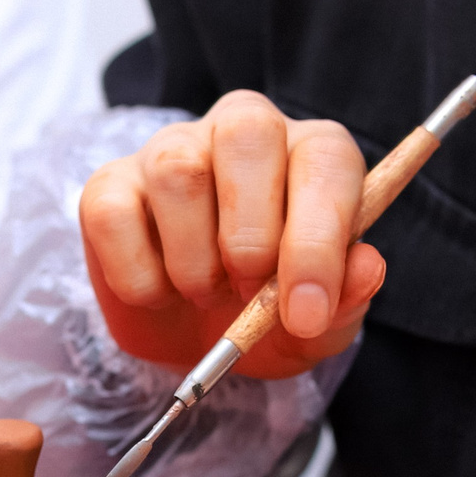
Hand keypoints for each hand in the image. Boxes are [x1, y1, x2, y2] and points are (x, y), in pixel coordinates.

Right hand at [78, 91, 386, 376]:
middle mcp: (241, 134)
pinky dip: (138, 277)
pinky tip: (159, 290)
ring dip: (194, 262)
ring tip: (205, 293)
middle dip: (250, 233)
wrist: (195, 343)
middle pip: (246, 133)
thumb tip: (366, 267)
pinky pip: (114, 215)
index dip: (318, 236)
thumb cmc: (267, 315)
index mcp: (309, 155)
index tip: (305, 310)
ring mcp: (170, 151)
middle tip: (247, 291)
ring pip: (178, 174)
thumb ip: (346, 298)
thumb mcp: (318, 324)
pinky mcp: (110, 185)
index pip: (324, 160)